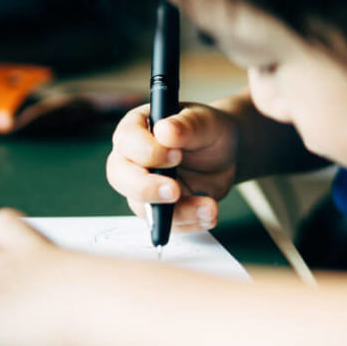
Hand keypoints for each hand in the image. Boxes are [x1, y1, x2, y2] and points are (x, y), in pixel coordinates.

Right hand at [106, 102, 238, 230]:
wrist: (226, 154)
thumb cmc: (209, 130)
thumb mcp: (205, 121)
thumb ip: (186, 125)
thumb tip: (165, 131)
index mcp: (137, 127)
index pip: (126, 140)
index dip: (147, 151)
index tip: (176, 156)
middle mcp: (133, 158)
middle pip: (120, 176)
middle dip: (146, 188)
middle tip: (175, 191)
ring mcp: (143, 186)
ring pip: (142, 207)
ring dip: (178, 212)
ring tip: (209, 207)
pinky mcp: (158, 208)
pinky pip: (164, 224)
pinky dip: (189, 222)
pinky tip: (208, 213)